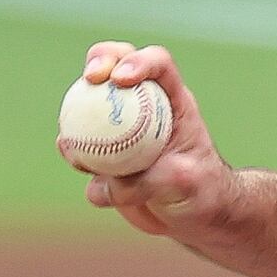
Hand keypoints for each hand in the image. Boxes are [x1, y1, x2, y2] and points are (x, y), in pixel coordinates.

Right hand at [65, 42, 230, 239]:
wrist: (194, 216)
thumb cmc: (203, 192)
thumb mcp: (186, 183)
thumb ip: (149, 180)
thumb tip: (104, 185)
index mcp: (173, 101)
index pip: (159, 66)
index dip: (138, 61)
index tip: (120, 79)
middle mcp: (144, 105)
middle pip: (118, 65)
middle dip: (101, 60)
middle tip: (90, 78)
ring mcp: (121, 127)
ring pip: (91, 104)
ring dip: (78, 111)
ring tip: (74, 137)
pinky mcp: (105, 153)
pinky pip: (82, 147)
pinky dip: (76, 153)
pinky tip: (74, 159)